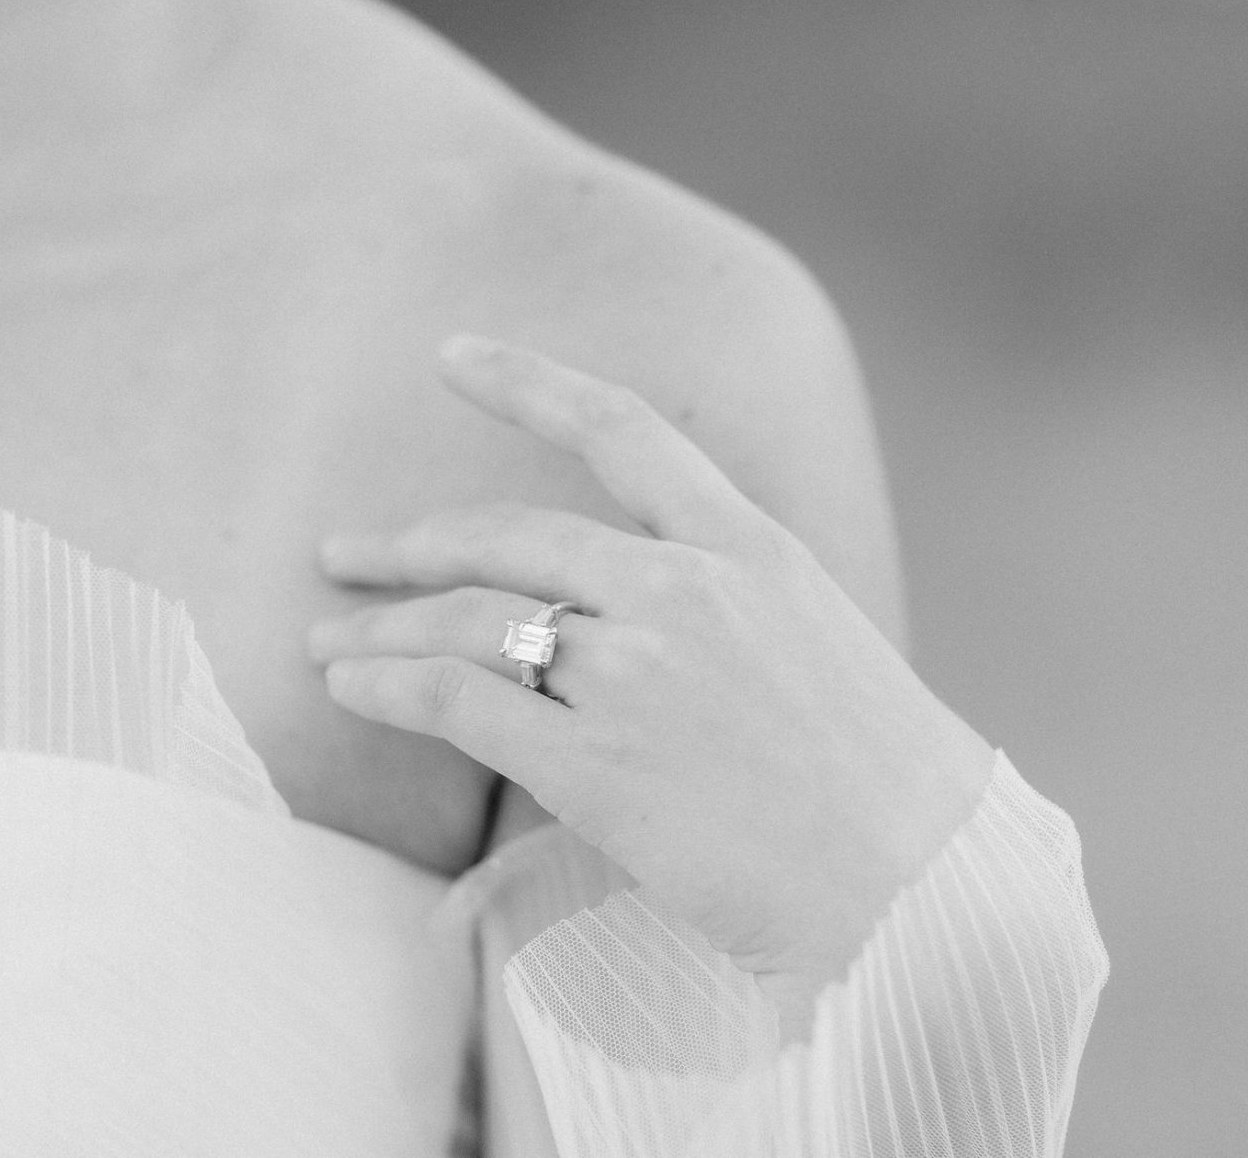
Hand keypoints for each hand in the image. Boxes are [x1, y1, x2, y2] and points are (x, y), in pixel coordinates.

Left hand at [308, 335, 995, 1022]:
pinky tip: (350, 689)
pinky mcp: (592, 762)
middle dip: (407, 545)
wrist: (921, 892)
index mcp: (750, 548)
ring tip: (326, 642)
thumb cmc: (883, 789)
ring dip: (380, 630)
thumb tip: (629, 616)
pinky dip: (388, 688)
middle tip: (342, 554)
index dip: (524, 382)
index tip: (450, 355)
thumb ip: (723, 608)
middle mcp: (682, 591)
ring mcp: (632, 673)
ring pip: (465, 621)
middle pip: (504, 534)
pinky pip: (454, 703)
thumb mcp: (818, 644)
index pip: (620, 428)